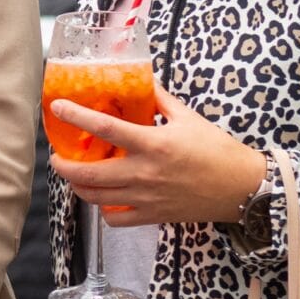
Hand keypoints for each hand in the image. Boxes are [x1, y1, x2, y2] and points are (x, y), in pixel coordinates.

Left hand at [48, 85, 267, 227]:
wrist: (243, 187)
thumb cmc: (217, 149)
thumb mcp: (187, 117)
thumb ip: (159, 98)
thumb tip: (140, 79)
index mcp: (153, 144)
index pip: (105, 127)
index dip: (76, 116)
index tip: (57, 107)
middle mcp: (145, 173)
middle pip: (88, 174)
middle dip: (62, 165)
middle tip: (56, 156)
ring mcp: (146, 197)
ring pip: (96, 198)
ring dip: (77, 186)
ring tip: (74, 175)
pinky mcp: (153, 215)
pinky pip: (116, 219)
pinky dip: (103, 209)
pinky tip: (104, 197)